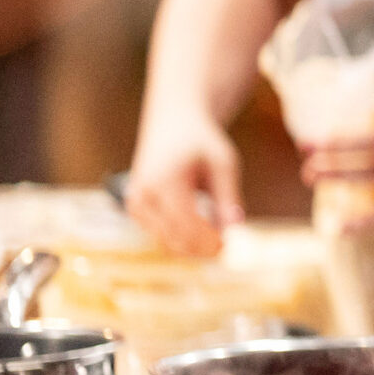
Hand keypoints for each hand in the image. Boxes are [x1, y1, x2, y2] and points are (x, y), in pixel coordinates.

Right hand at [126, 111, 242, 255]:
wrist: (173, 123)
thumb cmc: (202, 142)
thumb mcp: (223, 164)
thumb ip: (228, 197)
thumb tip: (237, 229)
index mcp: (164, 181)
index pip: (187, 224)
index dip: (209, 241)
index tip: (231, 247)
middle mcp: (144, 195)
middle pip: (174, 238)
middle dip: (202, 249)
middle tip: (227, 250)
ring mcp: (135, 203)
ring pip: (165, 241)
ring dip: (192, 247)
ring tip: (219, 243)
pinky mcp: (135, 209)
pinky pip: (159, 235)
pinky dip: (180, 239)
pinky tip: (202, 232)